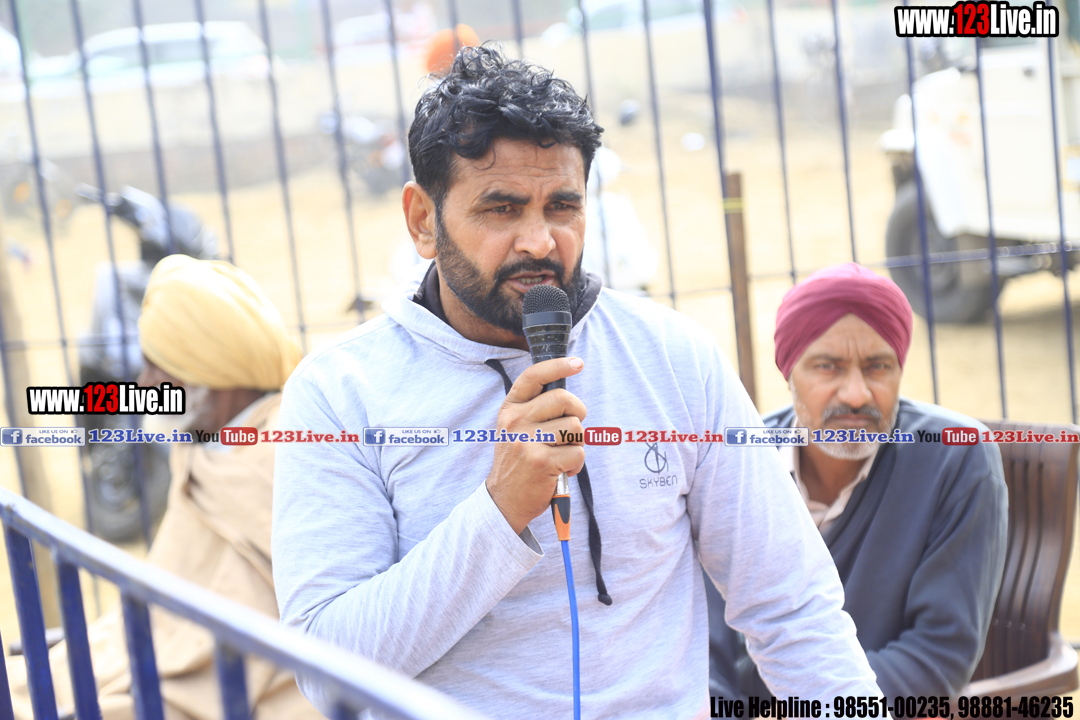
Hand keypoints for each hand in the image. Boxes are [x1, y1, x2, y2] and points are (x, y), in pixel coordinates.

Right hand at [486, 357, 586, 534]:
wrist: (504, 499)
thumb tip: (567, 394)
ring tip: (561, 455)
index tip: (577, 363)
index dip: (558, 365)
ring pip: (575, 428)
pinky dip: (576, 464)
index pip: (534, 376)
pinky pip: (578, 453)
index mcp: (510, 409)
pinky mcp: (542, 462)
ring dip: (577, 443)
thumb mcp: (515, 429)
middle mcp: (515, 422)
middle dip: (578, 413)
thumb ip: (534, 409)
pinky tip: (561, 470)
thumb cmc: (519, 461)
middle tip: (572, 430)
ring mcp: (527, 442)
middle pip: (564, 399)